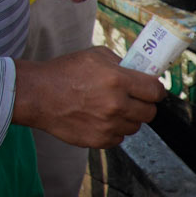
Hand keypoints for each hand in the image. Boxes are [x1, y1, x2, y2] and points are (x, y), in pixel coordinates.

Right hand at [12, 45, 163, 146]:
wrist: (38, 95)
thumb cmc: (65, 72)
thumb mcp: (96, 56)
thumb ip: (122, 64)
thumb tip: (141, 72)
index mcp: (118, 80)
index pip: (155, 91)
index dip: (157, 91)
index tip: (153, 91)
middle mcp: (116, 104)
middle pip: (149, 112)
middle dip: (144, 105)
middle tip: (134, 100)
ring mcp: (108, 125)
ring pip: (135, 127)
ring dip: (128, 118)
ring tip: (112, 109)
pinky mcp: (99, 140)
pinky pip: (119, 138)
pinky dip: (113, 130)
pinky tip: (100, 119)